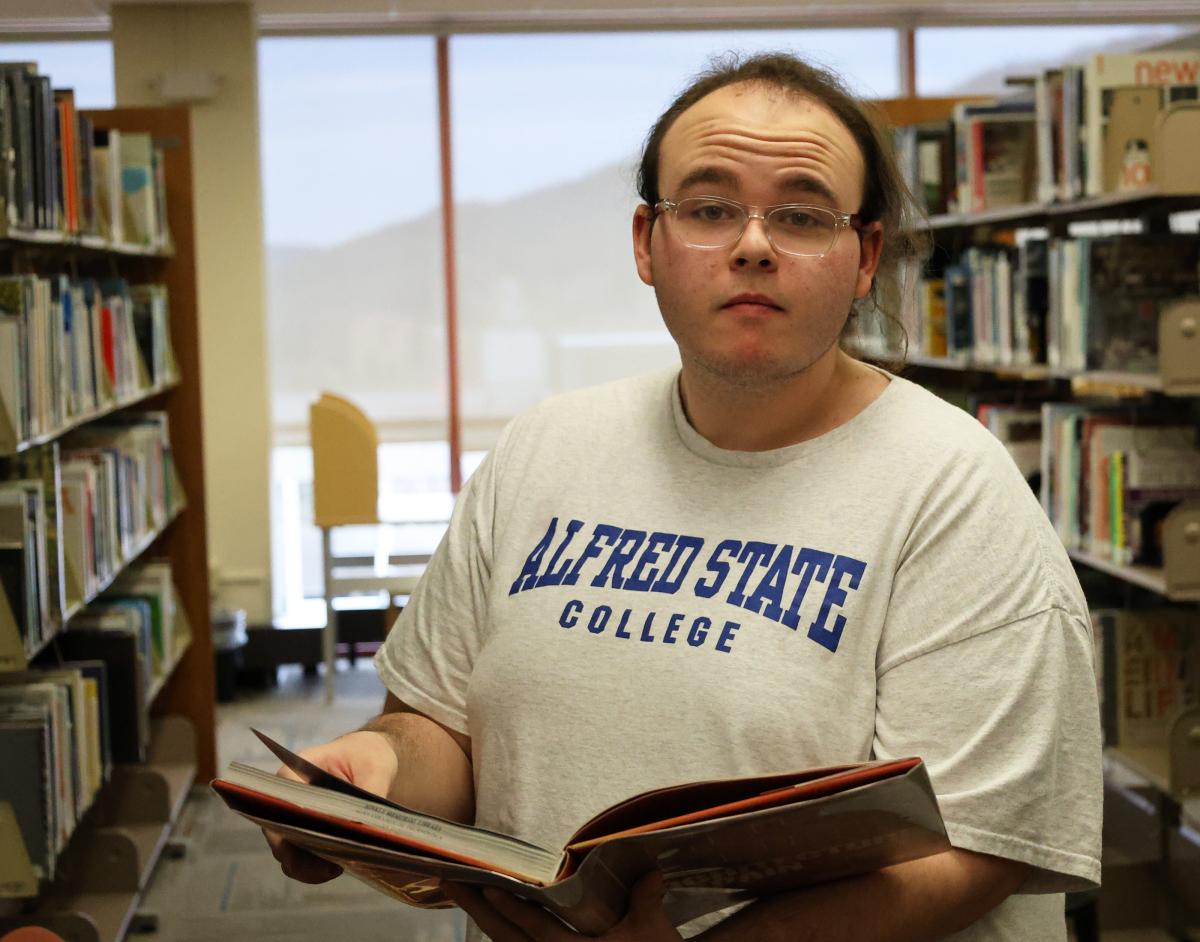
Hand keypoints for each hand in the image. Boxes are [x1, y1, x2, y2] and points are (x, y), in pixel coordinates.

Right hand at [263, 730, 398, 882]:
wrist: (370, 759)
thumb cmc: (368, 756)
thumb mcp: (376, 767)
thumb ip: (370, 792)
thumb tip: (364, 827)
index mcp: (295, 772)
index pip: (280, 801)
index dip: (292, 825)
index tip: (314, 842)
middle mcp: (285, 797)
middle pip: (278, 833)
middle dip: (299, 856)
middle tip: (328, 868)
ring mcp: (292, 817)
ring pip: (287, 851)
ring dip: (307, 867)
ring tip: (335, 869)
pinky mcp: (304, 833)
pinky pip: (300, 858)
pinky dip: (314, 868)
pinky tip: (337, 867)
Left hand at [443, 871, 682, 941]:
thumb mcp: (653, 930)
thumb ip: (645, 897)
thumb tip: (649, 867)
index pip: (534, 928)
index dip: (508, 906)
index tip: (484, 883)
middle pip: (507, 939)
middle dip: (477, 909)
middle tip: (451, 882)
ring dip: (487, 920)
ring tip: (465, 893)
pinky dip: (506, 931)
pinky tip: (494, 916)